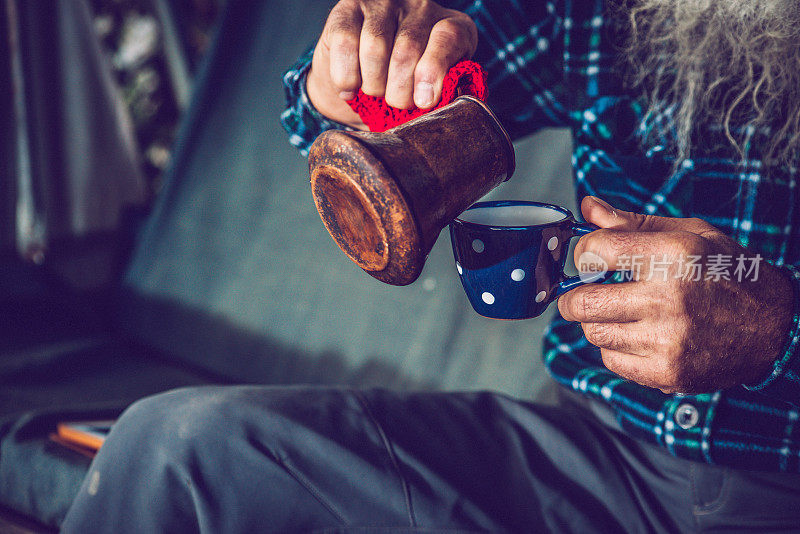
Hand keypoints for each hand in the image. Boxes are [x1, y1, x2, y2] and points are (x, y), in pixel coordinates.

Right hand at [306, 0, 477, 128]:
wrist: (358, 89)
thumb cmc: (403, 92)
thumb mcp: (431, 96)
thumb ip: (439, 95)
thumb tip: (428, 100)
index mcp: (451, 26)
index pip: (449, 37)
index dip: (434, 71)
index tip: (424, 101)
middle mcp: (419, 6)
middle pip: (408, 48)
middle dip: (399, 90)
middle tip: (396, 104)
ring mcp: (382, 3)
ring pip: (375, 47)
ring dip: (372, 84)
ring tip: (374, 94)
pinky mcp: (346, 9)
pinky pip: (346, 43)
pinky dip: (346, 76)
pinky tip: (350, 88)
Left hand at [557, 196, 794, 393]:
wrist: (776, 327)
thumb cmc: (728, 273)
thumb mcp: (689, 234)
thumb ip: (632, 223)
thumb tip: (588, 208)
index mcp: (675, 255)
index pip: (595, 251)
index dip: (584, 253)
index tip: (591, 258)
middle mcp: (669, 298)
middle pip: (582, 302)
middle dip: (574, 296)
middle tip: (584, 293)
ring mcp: (668, 339)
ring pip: (593, 332)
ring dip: (597, 322)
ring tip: (620, 313)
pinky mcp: (667, 372)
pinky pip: (611, 360)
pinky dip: (615, 348)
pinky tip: (637, 335)